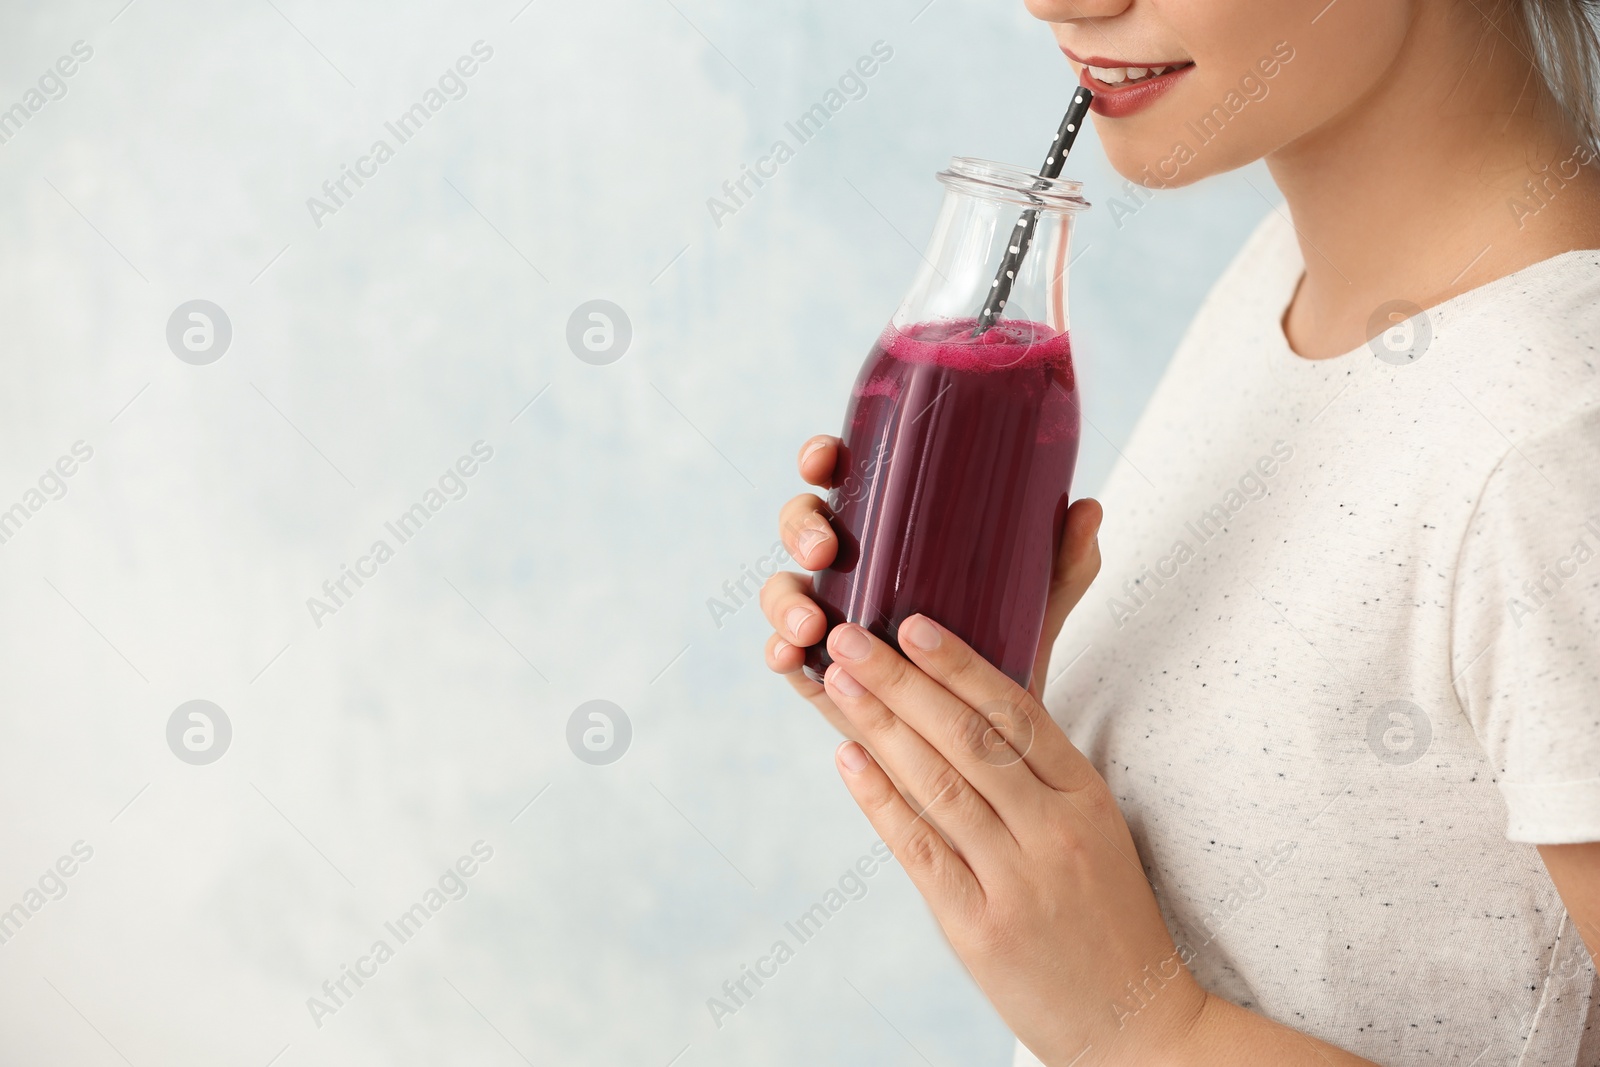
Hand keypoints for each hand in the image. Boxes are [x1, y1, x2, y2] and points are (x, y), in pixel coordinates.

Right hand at [760, 433, 1103, 741]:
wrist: (992, 734)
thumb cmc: (1004, 643)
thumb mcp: (1035, 601)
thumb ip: (1061, 561)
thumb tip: (1089, 509)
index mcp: (891, 526)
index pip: (846, 476)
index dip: (822, 458)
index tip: (824, 460)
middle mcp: (851, 562)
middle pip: (802, 523)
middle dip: (800, 528)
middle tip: (824, 549)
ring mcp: (829, 613)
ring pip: (783, 587)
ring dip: (785, 598)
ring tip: (813, 623)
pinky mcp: (819, 667)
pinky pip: (782, 651)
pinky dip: (779, 650)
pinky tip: (791, 658)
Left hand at [820, 615, 1206, 1065]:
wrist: (1135, 1022)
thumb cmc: (1106, 916)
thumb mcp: (1095, 829)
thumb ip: (1039, 774)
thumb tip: (963, 705)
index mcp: (1087, 798)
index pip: (1018, 713)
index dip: (961, 665)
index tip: (914, 625)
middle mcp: (1054, 832)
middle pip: (968, 739)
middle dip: (902, 681)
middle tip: (850, 637)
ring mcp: (1017, 881)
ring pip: (939, 785)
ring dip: (880, 726)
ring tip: (838, 682)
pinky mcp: (979, 927)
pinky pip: (920, 850)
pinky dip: (879, 800)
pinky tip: (847, 759)